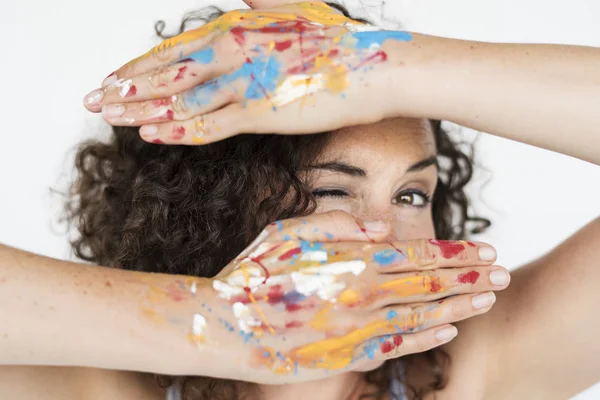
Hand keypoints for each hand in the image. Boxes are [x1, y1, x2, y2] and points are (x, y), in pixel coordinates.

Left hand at [83, 2, 411, 144]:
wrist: (379, 69)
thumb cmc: (342, 45)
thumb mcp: (298, 14)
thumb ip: (264, 4)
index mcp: (239, 28)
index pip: (177, 48)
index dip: (142, 65)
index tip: (114, 77)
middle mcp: (235, 52)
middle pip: (169, 73)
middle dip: (128, 88)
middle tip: (93, 100)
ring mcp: (246, 83)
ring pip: (182, 100)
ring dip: (144, 111)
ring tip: (111, 119)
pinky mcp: (262, 113)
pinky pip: (212, 126)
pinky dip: (180, 131)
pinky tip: (153, 135)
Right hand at [195, 211, 507, 383]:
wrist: (226, 330)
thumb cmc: (252, 276)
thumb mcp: (286, 233)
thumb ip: (336, 225)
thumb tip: (382, 227)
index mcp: (351, 262)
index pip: (418, 254)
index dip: (456, 252)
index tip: (486, 249)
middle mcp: (363, 296)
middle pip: (430, 284)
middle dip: (470, 277)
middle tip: (503, 272)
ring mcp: (359, 329)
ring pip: (424, 316)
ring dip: (460, 306)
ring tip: (489, 298)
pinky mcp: (350, 356)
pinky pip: (399, 346)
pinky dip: (428, 336)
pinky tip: (449, 328)